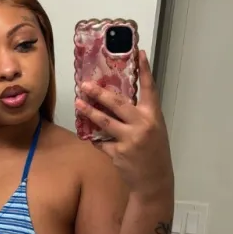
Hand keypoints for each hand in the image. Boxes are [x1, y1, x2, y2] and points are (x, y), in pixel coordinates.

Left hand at [75, 50, 173, 202]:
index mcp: (154, 117)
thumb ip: (139, 115)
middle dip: (99, 93)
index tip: (139, 53)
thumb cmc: (154, 152)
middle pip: (118, 103)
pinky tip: (88, 134)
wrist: (154, 180)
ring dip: (89, 112)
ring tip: (78, 103)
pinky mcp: (118, 152)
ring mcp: (129, 139)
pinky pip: (101, 141)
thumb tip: (117, 101)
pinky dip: (94, 137)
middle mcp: (142, 125)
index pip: (150, 89)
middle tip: (85, 84)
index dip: (145, 71)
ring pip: (104, 121)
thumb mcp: (154, 130)